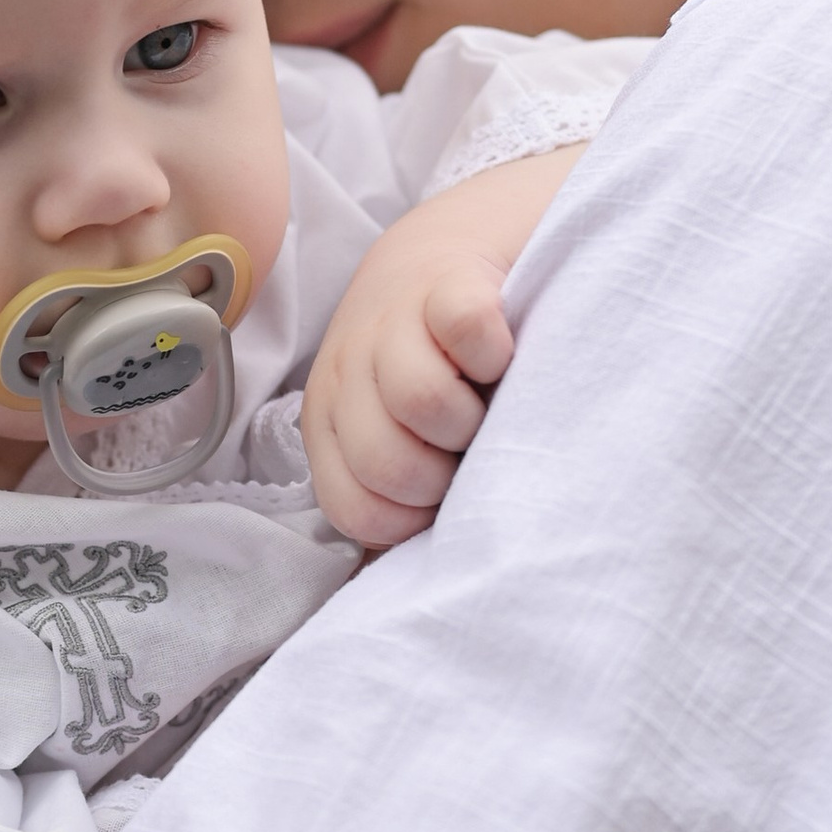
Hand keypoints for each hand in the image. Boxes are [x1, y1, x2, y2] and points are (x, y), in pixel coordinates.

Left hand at [300, 145, 579, 545]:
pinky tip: (501, 353)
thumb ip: (392, 497)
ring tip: (486, 402)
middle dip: (441, 474)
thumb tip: (386, 582)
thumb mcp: (392, 430)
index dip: (409, 519)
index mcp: (329, 423)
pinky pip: (462, 327)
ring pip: (419, 401)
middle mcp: (346, 373)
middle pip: (386, 462)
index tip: (440, 493)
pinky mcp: (444, 280)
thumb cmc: (430, 364)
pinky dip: (491, 350)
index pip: (355, 509)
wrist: (448, 250)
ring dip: (469, 418)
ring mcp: (390, 324)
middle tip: (467, 449)